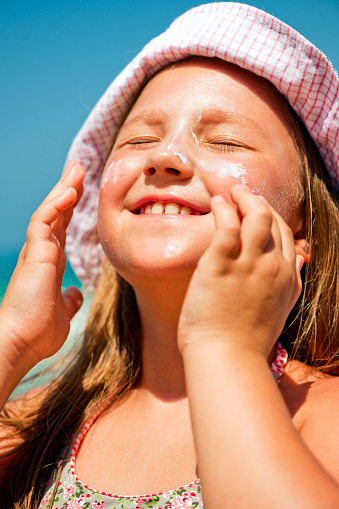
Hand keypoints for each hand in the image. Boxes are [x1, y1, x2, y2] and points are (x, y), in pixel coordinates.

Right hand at [0, 160, 84, 374]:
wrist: (21, 344)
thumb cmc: (38, 332)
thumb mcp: (62, 311)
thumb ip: (68, 299)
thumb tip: (76, 293)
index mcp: (50, 262)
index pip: (61, 228)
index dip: (71, 209)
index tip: (81, 190)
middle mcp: (42, 252)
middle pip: (56, 213)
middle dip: (68, 189)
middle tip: (78, 168)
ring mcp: (37, 251)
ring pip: (50, 211)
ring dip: (64, 188)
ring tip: (77, 168)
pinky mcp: (34, 253)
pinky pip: (44, 221)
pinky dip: (56, 204)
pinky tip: (70, 191)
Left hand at [178, 185, 306, 357]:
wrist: (227, 359)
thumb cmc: (247, 339)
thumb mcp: (279, 309)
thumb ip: (291, 283)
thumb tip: (299, 259)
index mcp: (286, 276)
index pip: (284, 233)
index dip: (271, 215)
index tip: (256, 208)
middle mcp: (272, 267)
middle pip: (272, 220)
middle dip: (257, 201)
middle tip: (241, 192)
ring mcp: (248, 265)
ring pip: (256, 216)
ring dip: (243, 198)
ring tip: (229, 193)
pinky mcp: (222, 265)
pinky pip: (228, 226)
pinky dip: (224, 209)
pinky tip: (216, 203)